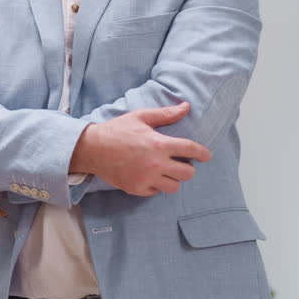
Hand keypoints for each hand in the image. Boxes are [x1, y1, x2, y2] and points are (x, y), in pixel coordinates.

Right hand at [69, 102, 210, 196]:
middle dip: (188, 167)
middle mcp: (155, 164)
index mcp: (158, 144)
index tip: (206, 155)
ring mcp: (146, 178)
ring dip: (174, 178)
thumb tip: (186, 107)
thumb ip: (165, 114)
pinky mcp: (137, 189)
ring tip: (166, 170)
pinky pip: (157, 192)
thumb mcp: (140, 117)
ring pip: (174, 186)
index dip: (203, 153)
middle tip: (180, 162)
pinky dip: (157, 185)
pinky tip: (150, 175)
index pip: (191, 150)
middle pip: (188, 173)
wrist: (92, 148)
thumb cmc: (117, 130)